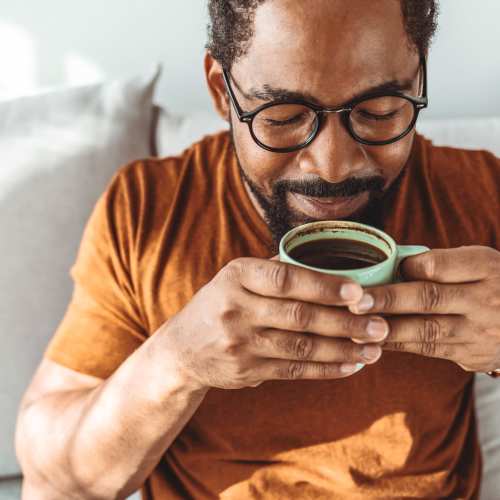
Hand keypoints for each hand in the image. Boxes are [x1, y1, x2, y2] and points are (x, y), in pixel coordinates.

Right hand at [159, 258, 389, 389]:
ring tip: (375, 348)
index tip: (359, 291)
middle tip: (381, 325)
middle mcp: (236, 308)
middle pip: (299, 316)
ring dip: (343, 349)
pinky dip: (326, 368)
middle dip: (345, 322)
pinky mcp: (247, 370)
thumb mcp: (235, 278)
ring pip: (301, 347)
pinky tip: (351, 365)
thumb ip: (274, 269)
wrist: (182, 350)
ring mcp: (240, 343)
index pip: (285, 278)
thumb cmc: (220, 304)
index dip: (323, 285)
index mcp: (236, 276)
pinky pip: (294, 369)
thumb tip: (328, 261)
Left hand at [348, 246, 499, 372]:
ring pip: (426, 331)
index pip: (438, 266)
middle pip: (429, 298)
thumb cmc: (492, 283)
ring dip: (387, 329)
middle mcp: (485, 300)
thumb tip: (389, 266)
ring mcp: (480, 332)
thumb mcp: (478, 262)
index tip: (380, 271)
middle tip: (356, 301)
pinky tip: (375, 340)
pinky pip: (429, 350)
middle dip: (388, 300)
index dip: (406, 269)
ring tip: (356, 325)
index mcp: (485, 268)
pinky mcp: (473, 356)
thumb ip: (440, 263)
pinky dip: (399, 345)